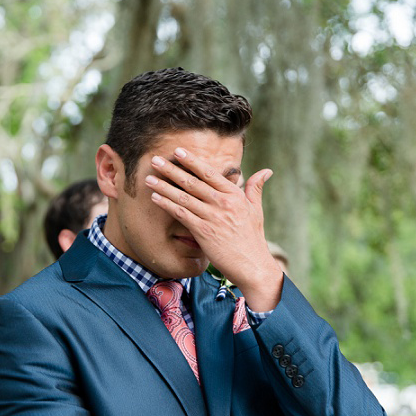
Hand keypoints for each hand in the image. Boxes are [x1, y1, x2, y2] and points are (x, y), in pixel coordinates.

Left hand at [144, 146, 283, 311]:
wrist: (252, 264)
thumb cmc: (253, 237)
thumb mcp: (256, 209)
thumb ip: (255, 187)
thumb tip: (266, 170)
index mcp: (234, 195)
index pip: (209, 173)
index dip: (192, 161)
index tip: (178, 151)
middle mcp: (222, 203)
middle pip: (192, 182)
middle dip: (171, 170)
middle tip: (155, 159)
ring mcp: (212, 217)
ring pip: (183, 197)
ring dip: (164, 187)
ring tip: (149, 178)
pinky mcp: (203, 232)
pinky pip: (182, 215)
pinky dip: (167, 205)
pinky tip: (155, 198)